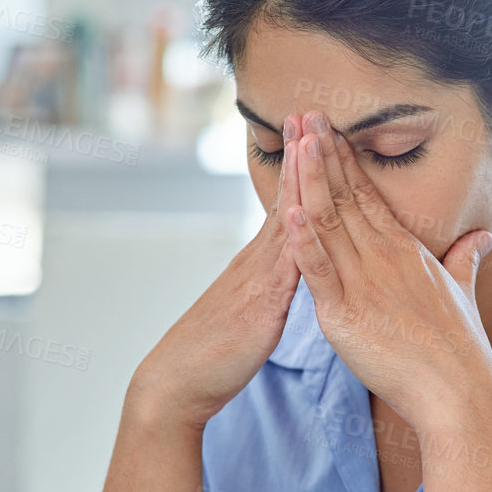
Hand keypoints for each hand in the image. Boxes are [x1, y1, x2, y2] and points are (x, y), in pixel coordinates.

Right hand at [130, 115, 307, 427]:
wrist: (179, 381)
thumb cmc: (217, 350)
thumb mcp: (255, 307)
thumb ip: (274, 283)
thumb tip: (294, 267)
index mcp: (261, 261)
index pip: (289, 204)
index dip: (302, 167)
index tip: (312, 129)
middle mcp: (259, 261)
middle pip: (289, 199)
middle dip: (302, 155)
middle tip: (312, 110)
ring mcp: (258, 278)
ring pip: (286, 222)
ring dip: (300, 180)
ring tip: (309, 140)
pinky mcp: (261, 305)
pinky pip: (282, 267)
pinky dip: (295, 237)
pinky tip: (303, 214)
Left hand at [281, 110, 491, 430]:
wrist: (459, 391)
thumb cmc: (461, 348)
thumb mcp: (462, 292)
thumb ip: (465, 259)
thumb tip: (481, 237)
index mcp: (405, 251)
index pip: (369, 196)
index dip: (346, 162)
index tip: (329, 131)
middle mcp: (384, 258)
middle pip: (347, 197)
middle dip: (324, 155)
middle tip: (305, 114)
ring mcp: (365, 284)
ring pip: (331, 222)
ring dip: (311, 180)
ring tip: (296, 141)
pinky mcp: (346, 315)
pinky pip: (320, 271)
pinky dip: (303, 241)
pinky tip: (289, 211)